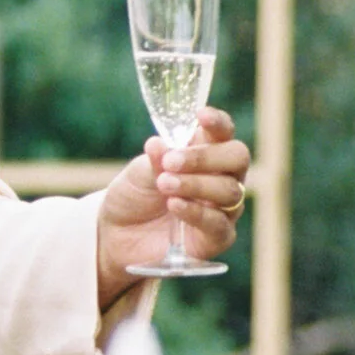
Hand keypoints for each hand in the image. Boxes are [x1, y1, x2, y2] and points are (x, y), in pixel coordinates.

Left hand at [98, 108, 248, 289]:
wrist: (117, 235)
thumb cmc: (134, 196)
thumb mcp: (137, 173)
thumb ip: (154, 160)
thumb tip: (160, 144)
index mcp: (205, 153)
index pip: (223, 132)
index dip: (218, 122)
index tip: (200, 116)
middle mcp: (221, 178)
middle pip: (237, 158)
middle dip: (206, 157)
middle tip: (171, 162)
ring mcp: (222, 209)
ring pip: (229, 191)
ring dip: (196, 184)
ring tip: (164, 184)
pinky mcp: (215, 239)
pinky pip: (218, 225)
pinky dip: (196, 212)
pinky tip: (174, 204)